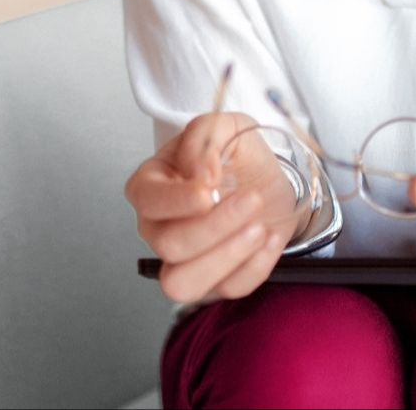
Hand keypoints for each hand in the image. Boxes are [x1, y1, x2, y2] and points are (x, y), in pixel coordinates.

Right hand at [124, 111, 294, 303]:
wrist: (267, 179)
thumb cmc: (236, 154)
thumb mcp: (223, 126)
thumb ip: (205, 141)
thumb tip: (202, 176)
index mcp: (152, 185)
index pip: (146, 199)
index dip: (176, 201)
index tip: (210, 191)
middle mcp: (158, 228)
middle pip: (169, 245)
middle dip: (215, 226)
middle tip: (251, 200)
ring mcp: (182, 261)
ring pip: (183, 284)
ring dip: (227, 257)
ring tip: (258, 228)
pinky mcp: (214, 282)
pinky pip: (228, 290)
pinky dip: (255, 267)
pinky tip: (269, 238)